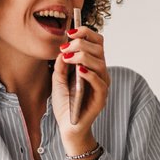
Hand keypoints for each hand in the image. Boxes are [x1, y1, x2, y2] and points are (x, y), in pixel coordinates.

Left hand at [51, 26, 110, 143]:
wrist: (67, 126)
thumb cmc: (65, 103)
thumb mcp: (57, 80)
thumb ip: (61, 65)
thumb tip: (63, 50)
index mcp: (93, 66)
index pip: (97, 43)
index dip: (86, 33)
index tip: (70, 33)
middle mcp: (100, 73)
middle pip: (99, 49)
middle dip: (81, 44)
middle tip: (65, 47)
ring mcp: (102, 86)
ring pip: (100, 63)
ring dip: (83, 56)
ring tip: (68, 58)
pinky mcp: (101, 99)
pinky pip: (100, 83)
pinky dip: (90, 74)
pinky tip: (79, 70)